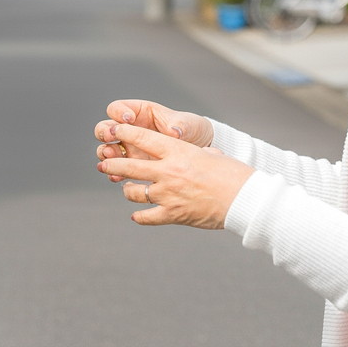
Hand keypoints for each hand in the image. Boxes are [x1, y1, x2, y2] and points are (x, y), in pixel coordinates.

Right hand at [94, 100, 212, 181]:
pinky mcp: (133, 165)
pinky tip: (117, 177)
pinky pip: (117, 169)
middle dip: (105, 132)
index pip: (118, 108)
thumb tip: (174, 132)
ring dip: (105, 153)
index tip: (128, 120)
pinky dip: (114, 173)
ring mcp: (129, 148)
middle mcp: (130, 130)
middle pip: (105, 127)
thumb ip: (180, 126)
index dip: (119, 112)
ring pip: (106, 148)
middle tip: (112, 137)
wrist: (199, 150)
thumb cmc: (191, 130)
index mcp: (139, 112)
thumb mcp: (187, 124)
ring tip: (111, 158)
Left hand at [95, 122, 252, 228]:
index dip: (124, 133)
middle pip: (129, 165)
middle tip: (103, 163)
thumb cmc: (233, 173)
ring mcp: (168, 193)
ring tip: (126, 188)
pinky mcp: (173, 214)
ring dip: (127, 190)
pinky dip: (140, 216)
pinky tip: (136, 215)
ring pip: (134, 192)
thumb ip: (195, 152)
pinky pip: (147, 216)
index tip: (113, 130)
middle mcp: (168, 171)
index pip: (142, 138)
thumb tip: (195, 152)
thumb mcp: (211, 154)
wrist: (244, 198)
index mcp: (177, 151)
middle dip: (112, 163)